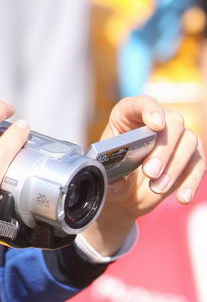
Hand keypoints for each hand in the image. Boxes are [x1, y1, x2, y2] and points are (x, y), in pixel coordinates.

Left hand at [83, 95, 205, 255]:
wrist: (126, 191)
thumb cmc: (113, 172)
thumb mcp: (104, 170)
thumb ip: (106, 171)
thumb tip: (107, 175)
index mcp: (129, 114)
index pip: (143, 103)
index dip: (150, 109)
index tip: (156, 124)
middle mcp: (158, 119)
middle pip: (172, 122)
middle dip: (163, 148)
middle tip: (150, 172)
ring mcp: (178, 136)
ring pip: (188, 142)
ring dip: (174, 167)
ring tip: (156, 187)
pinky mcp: (192, 156)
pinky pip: (199, 165)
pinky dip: (191, 182)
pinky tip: (182, 198)